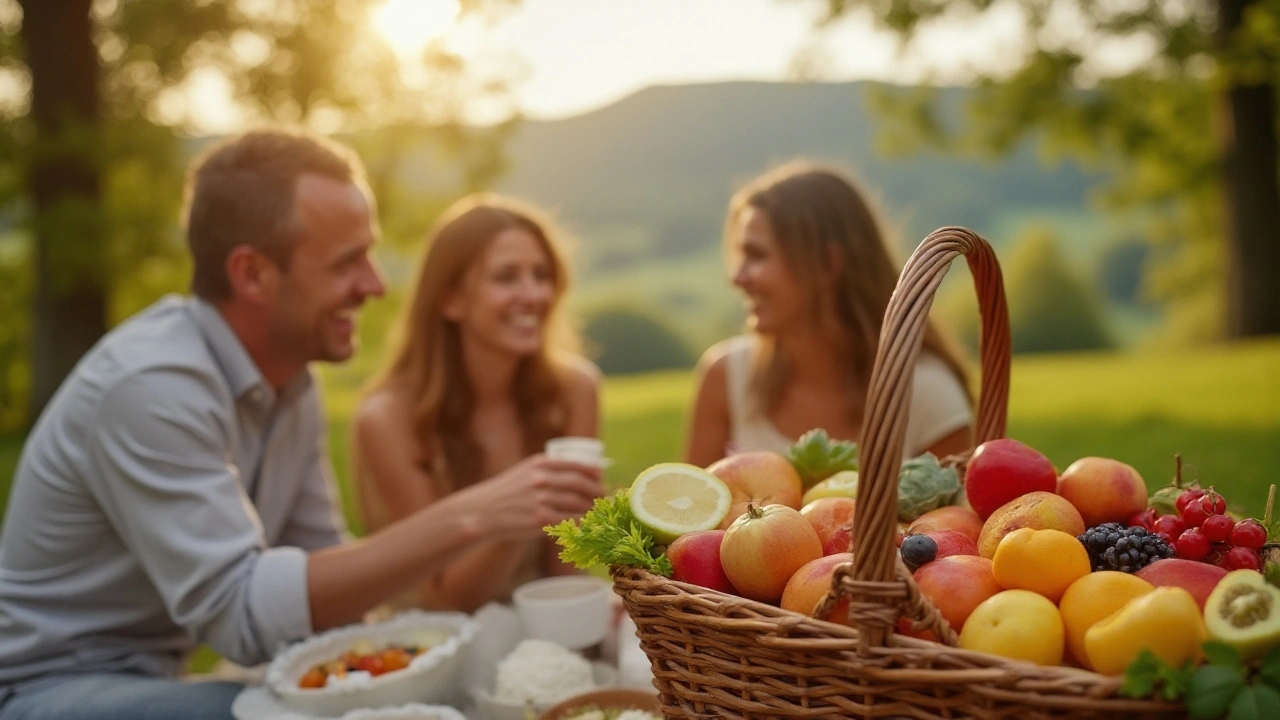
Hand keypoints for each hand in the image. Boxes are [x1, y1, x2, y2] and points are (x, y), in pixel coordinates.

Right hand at [454, 454, 603, 539]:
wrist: (483, 512)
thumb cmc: (507, 492)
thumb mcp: (525, 471)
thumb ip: (548, 470)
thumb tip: (582, 475)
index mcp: (540, 464)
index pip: (576, 465)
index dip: (593, 473)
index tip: (601, 478)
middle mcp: (541, 479)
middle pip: (580, 485)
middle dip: (597, 491)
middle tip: (603, 497)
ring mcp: (541, 500)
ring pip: (578, 503)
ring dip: (592, 508)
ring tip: (597, 511)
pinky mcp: (540, 519)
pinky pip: (570, 520)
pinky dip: (583, 522)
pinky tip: (587, 523)